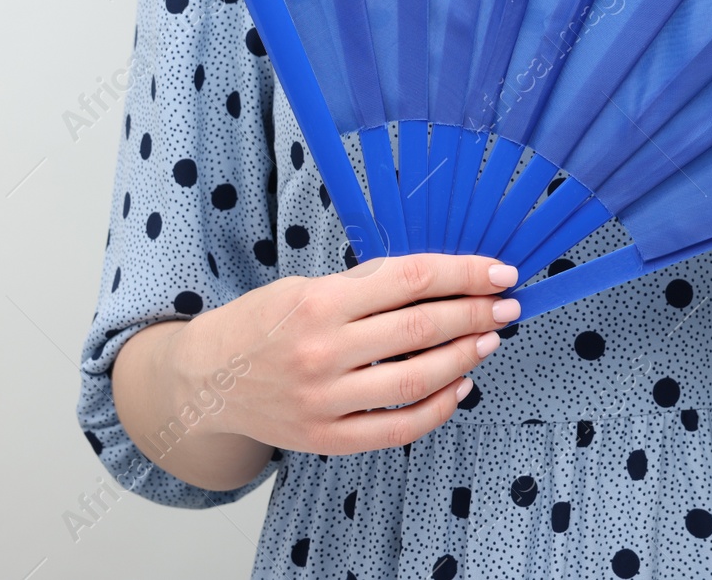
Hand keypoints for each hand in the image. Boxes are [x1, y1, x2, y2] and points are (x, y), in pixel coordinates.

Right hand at [171, 254, 520, 456]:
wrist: (205, 379)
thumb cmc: (260, 324)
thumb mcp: (304, 287)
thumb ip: (365, 287)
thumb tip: (437, 280)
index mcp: (319, 303)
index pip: (410, 280)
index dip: (463, 275)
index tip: (499, 273)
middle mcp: (322, 351)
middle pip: (420, 329)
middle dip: (474, 314)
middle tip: (507, 306)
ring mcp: (324, 400)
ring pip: (415, 380)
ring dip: (463, 358)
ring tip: (488, 340)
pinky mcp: (326, 437)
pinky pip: (396, 427)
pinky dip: (436, 408)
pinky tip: (458, 387)